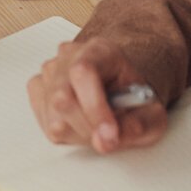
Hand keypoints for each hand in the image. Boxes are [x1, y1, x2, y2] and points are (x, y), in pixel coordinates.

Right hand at [26, 37, 167, 153]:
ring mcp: (50, 70)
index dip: (94, 108)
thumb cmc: (134, 97)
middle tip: (108, 139)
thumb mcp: (152, 113)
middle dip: (88, 129)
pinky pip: (43, 120)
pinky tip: (81, 123)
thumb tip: (107, 140)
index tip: (110, 136)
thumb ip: (138, 125)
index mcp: (101, 50)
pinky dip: (64, 131)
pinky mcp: (38, 87)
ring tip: (97, 126)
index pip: (84, 73)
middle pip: (62, 98)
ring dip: (78, 133)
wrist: (122, 87)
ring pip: (53, 116)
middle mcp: (69, 55)